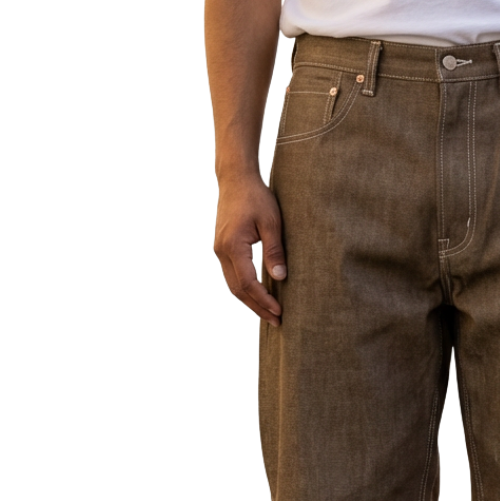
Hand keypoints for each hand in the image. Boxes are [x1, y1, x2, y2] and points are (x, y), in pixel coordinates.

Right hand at [213, 174, 285, 325]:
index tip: (279, 311)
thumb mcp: (272, 222)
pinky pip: (232, 275)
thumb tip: (280, 279)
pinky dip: (245, 289)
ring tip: (269, 313)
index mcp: (232, 246)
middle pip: (238, 290)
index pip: (247, 283)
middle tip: (277, 321)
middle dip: (257, 307)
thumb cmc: (256, 197)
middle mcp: (221, 251)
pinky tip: (259, 295)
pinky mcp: (222, 248)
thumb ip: (275, 251)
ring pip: (233, 285)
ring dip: (251, 301)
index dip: (263, 300)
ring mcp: (219, 250)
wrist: (235, 178)